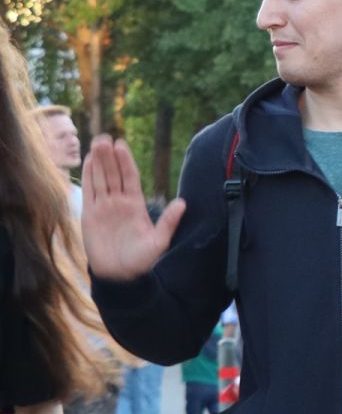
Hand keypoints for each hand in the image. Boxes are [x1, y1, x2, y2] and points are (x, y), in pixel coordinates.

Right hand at [81, 136, 184, 280]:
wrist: (120, 276)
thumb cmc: (142, 261)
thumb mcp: (159, 241)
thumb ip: (168, 222)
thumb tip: (183, 203)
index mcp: (136, 206)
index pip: (130, 178)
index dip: (125, 161)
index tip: (121, 145)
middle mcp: (119, 203)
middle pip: (113, 174)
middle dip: (109, 156)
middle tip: (105, 138)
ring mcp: (104, 208)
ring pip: (100, 179)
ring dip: (97, 162)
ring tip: (96, 143)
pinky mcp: (89, 215)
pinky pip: (88, 192)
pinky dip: (87, 177)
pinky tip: (86, 162)